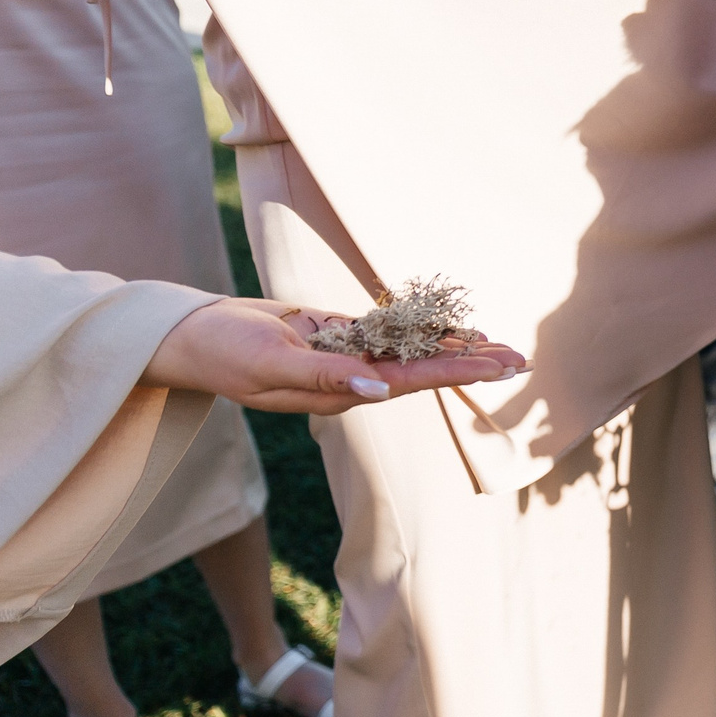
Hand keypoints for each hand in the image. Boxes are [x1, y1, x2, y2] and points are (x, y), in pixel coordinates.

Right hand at [143, 297, 527, 415]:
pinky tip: (447, 326)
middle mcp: (352, 377)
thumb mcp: (270, 366)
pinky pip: (386, 331)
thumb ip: (324, 378)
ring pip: (410, 349)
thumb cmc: (224, 355)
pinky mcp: (334, 334)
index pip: (414, 380)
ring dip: (452, 346)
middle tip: (522, 359)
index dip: (458, 372)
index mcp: (343, 390)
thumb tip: (377, 390)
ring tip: (497, 343)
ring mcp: (345, 355)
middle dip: (472, 363)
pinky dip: (417, 327)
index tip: (498, 367)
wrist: (192, 336)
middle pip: (424, 368)